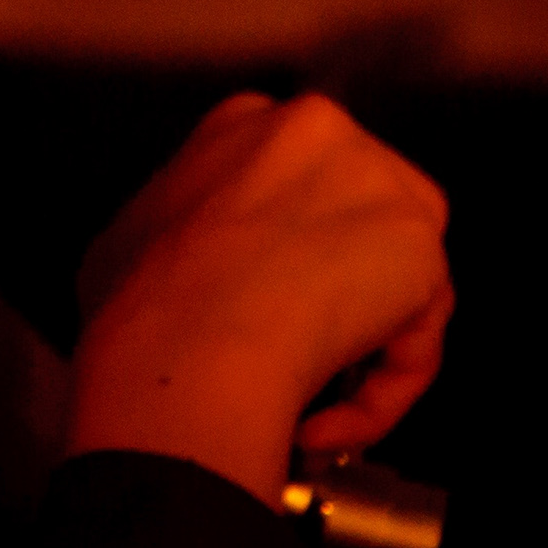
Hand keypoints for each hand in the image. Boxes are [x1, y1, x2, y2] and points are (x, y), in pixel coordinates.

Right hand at [69, 93, 450, 502]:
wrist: (188, 336)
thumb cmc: (137, 299)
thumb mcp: (125, 243)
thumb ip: (175, 240)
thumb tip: (177, 282)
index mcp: (246, 120)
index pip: (292, 185)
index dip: (278, 258)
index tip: (251, 317)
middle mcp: (323, 129)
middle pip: (355, 222)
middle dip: (331, 300)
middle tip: (291, 370)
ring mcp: (382, 181)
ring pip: (394, 284)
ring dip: (356, 360)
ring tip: (307, 416)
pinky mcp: (423, 247)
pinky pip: (413, 338)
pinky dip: (377, 396)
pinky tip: (321, 426)